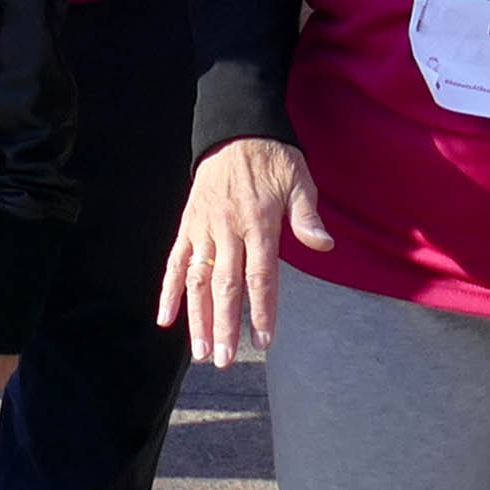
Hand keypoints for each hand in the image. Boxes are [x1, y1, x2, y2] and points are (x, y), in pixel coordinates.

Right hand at [160, 137, 330, 364]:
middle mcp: (228, 229)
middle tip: (225, 360)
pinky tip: (165, 319)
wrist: (236, 129)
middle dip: (225, 326)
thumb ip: (307, 217)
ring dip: (197, 318)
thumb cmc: (273, 159)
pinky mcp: (188, 226)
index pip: (260, 276)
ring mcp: (204, 229)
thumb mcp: (299, 181)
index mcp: (258, 222)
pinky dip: (168, 291)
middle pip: (225, 286)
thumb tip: (324, 245)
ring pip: (197, 279)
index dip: (261, 310)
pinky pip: (174, 262)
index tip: (263, 341)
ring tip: (200, 351)